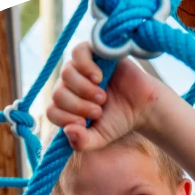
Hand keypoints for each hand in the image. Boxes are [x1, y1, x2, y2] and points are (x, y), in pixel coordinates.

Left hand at [47, 43, 162, 151]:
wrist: (143, 107)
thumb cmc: (119, 120)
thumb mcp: (100, 137)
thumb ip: (82, 141)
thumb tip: (69, 131)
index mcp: (67, 105)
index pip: (52, 111)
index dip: (65, 119)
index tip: (85, 123)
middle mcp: (70, 84)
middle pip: (58, 93)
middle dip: (78, 106)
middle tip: (98, 111)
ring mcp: (81, 67)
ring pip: (66, 73)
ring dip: (83, 89)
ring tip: (102, 97)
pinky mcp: (94, 53)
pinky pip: (78, 52)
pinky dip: (85, 66)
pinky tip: (98, 77)